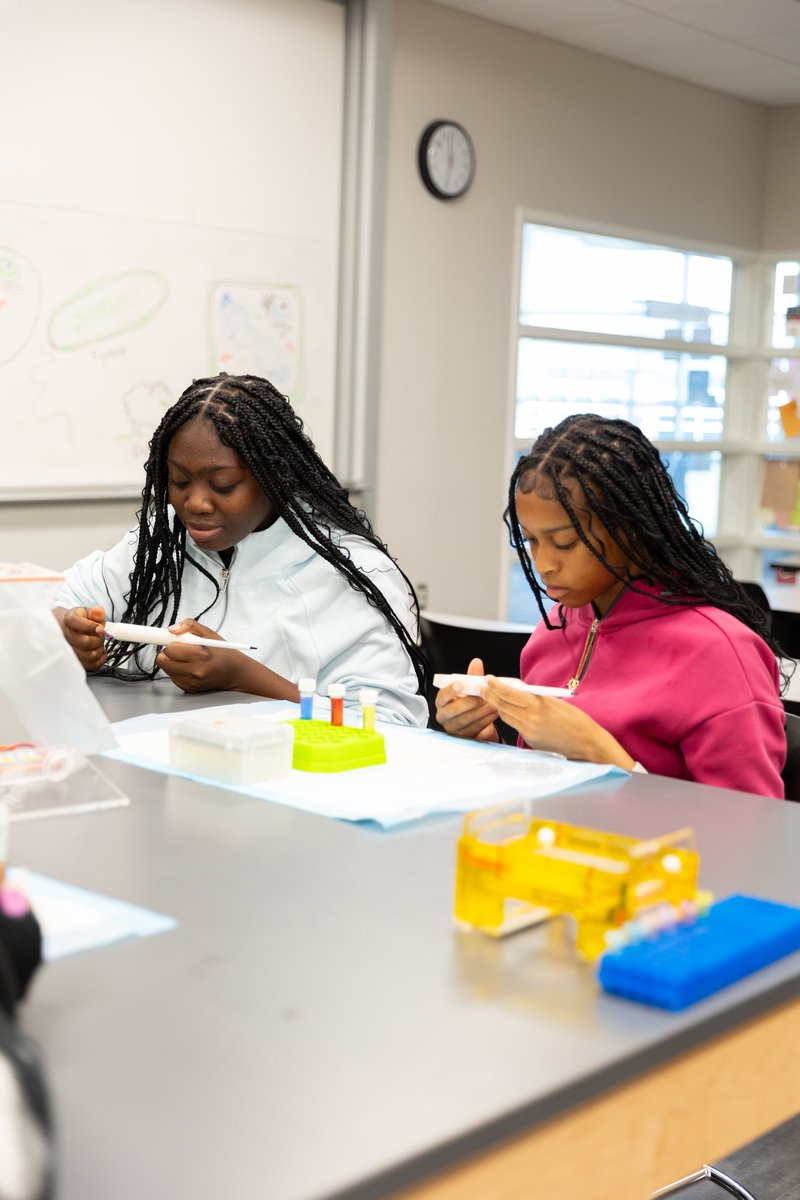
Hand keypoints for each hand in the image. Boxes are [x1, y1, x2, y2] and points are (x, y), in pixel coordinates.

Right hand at [58, 605, 106, 671]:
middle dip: (98, 639)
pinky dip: (100, 658)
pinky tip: (98, 651)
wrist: (68, 630)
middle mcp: (65, 637)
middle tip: (100, 635)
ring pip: (90, 656)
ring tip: (98, 643)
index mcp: (69, 621)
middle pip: (85, 642)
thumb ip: (96, 613)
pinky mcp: (75, 662)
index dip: (90, 626)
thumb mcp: (87, 613)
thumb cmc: (80, 621)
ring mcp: (68, 651)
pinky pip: (92, 665)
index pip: (75, 622)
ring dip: (99, 650)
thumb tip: (99, 611)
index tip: (100, 628)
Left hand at [155, 619, 247, 693]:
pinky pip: (173, 677)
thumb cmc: (223, 652)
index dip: (164, 643)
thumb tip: (171, 630)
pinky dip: (178, 671)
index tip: (152, 637)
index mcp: (200, 655)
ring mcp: (191, 683)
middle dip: (168, 652)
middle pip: (163, 661)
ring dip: (173, 662)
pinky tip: (190, 668)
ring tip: (188, 658)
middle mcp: (195, 672)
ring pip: (166, 669)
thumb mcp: (209, 633)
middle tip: (178, 648)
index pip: (170, 650)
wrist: (235, 673)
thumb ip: (189, 626)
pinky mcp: (189, 689)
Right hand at [435, 657, 498, 742]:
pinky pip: (477, 727)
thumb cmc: (467, 703)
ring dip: (482, 710)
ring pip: (467, 719)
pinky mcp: (465, 736)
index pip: (442, 696)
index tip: (460, 684)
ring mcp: (453, 728)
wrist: (472, 722)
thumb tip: (476, 662)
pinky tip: (495, 711)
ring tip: (494, 702)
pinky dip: (488, 718)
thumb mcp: (468, 689)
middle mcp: (444, 716)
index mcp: (442, 702)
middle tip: (483, 696)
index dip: (450, 690)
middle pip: (454, 710)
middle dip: (470, 702)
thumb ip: (471, 676)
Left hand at [482, 676, 634, 767]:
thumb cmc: (576, 720)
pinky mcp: (530, 741)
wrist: (587, 744)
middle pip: (502, 706)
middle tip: (481, 688)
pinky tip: (509, 712)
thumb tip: (518, 691)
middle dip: (490, 696)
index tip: (488, 679)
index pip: (509, 694)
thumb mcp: (555, 702)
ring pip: (506, 717)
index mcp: (538, 706)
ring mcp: (529, 732)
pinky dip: (511, 718)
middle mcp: (530, 720)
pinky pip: (516, 727)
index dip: (495, 686)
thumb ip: (535, 698)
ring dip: (498, 707)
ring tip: (491, 698)